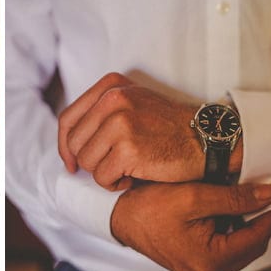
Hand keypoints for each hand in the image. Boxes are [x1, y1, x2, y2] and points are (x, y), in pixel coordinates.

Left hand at [58, 72, 201, 189]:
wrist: (206, 138)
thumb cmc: (168, 127)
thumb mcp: (133, 104)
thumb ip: (100, 113)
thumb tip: (67, 143)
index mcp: (110, 86)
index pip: (68, 119)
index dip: (65, 146)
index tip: (71, 162)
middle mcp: (113, 99)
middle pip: (74, 143)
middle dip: (90, 162)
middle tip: (114, 165)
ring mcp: (120, 123)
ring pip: (87, 162)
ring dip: (105, 173)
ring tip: (128, 168)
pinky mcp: (128, 149)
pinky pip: (102, 178)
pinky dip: (116, 184)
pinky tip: (136, 176)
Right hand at [111, 181, 270, 270]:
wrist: (120, 217)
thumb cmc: (148, 207)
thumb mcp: (193, 196)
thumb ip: (233, 198)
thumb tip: (267, 196)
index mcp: (209, 261)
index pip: (256, 238)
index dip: (270, 214)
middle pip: (252, 247)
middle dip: (258, 220)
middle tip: (262, 194)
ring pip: (241, 249)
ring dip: (246, 225)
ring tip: (242, 200)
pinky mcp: (198, 267)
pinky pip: (226, 250)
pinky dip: (231, 231)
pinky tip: (225, 212)